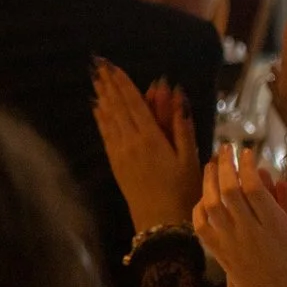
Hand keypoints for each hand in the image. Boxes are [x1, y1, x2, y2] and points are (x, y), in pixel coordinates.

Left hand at [91, 60, 200, 233]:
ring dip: (102, 96)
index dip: (123, 83)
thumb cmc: (183, 190)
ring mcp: (120, 153)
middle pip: (117, 107)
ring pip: (109, 118)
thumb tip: (176, 94)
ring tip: (96, 78)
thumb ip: (181, 124)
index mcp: (151, 138)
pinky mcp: (116, 163)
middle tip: (98, 64)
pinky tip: (97, 107)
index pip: (134, 103)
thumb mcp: (190, 157)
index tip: (114, 66)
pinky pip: (106, 134)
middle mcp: (131, 142)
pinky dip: (101, 118)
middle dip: (109, 84)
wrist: (161, 222)